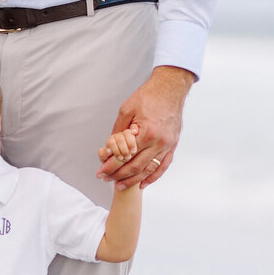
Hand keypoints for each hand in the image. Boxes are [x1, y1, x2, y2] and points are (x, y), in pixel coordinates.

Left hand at [98, 67, 194, 189]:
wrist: (170, 88)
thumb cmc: (148, 96)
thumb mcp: (126, 110)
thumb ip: (118, 131)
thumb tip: (109, 147)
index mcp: (146, 133)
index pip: (124, 157)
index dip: (110, 167)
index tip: (101, 172)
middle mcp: (158, 142)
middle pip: (135, 167)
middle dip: (118, 175)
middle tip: (106, 180)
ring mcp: (167, 145)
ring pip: (149, 170)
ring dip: (134, 180)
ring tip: (120, 185)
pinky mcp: (172, 145)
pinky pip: (163, 166)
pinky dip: (153, 177)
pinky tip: (143, 184)